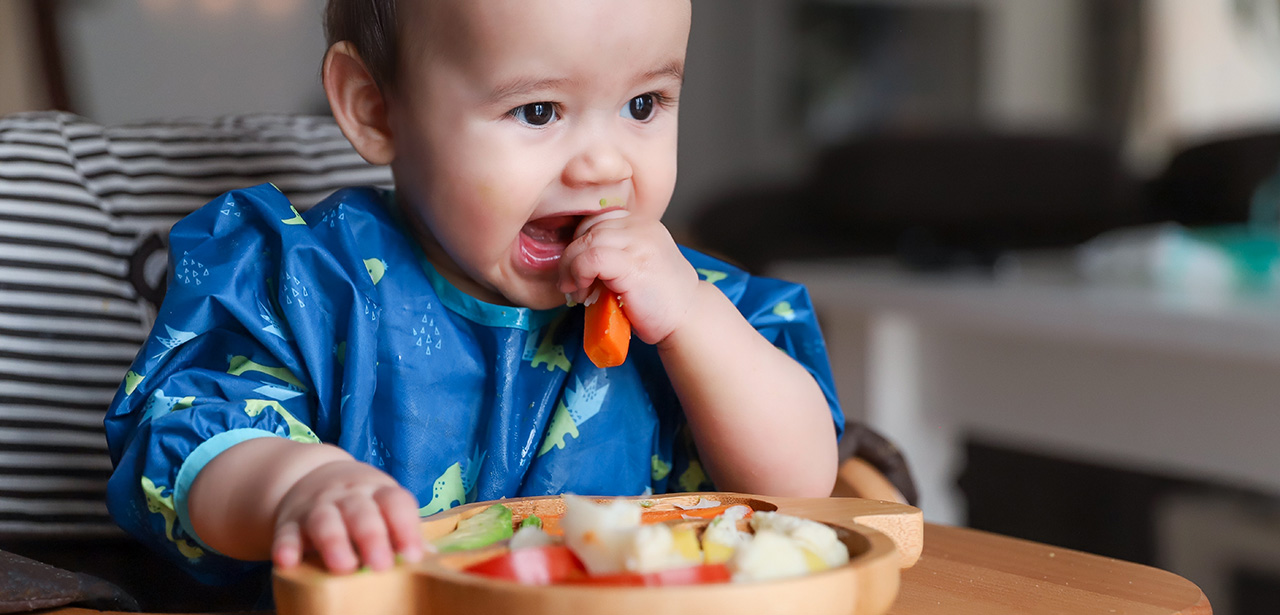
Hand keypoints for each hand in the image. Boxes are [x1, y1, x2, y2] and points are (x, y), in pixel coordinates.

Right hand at [271, 459, 425, 572]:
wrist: (311, 477)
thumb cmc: (362, 503)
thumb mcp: (383, 506)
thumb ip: (402, 530)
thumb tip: (430, 556)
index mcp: (378, 491)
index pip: (396, 503)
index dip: (406, 527)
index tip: (413, 555)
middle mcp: (348, 496)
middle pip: (361, 512)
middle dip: (372, 537)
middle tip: (381, 565)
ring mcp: (317, 506)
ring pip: (325, 521)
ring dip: (334, 542)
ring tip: (343, 566)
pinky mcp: (289, 522)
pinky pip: (286, 533)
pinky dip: (286, 547)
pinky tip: (288, 562)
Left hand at [558, 210, 700, 344]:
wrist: (688, 319)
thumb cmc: (659, 300)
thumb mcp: (636, 266)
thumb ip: (613, 253)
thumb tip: (571, 259)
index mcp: (642, 224)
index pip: (597, 219)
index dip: (579, 243)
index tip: (577, 269)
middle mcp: (641, 227)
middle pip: (588, 227)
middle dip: (571, 256)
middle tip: (571, 283)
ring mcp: (639, 243)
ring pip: (586, 241)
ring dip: (571, 267)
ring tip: (577, 291)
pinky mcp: (633, 263)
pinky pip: (591, 258)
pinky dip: (578, 274)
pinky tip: (583, 291)